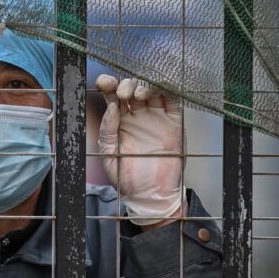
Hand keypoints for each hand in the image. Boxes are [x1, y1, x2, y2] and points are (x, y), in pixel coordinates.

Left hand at [96, 75, 185, 225]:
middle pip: (132, 88)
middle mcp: (138, 116)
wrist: (150, 195)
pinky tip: (159, 87)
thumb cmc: (126, 179)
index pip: (113, 96)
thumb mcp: (110, 154)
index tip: (104, 82)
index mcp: (119, 121)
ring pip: (152, 90)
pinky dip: (168, 89)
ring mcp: (156, 118)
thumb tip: (111, 106)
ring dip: (145, 85)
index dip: (109, 85)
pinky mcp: (174, 123)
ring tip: (138, 94)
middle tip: (124, 94)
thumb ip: (108, 130)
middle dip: (127, 85)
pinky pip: (174, 100)